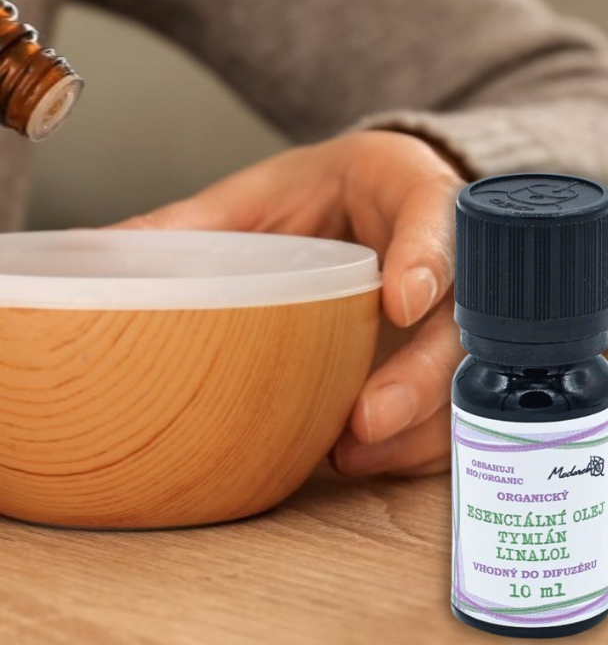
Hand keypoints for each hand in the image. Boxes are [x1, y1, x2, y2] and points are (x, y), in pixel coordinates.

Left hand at [114, 130, 464, 476]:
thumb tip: (97, 252)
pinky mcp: (454, 353)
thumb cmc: (326, 192)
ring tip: (352, 452)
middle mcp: (453, 251)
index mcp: (410, 187)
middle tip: (367, 417)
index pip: (437, 214)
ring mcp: (461, 307)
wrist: (377, 199)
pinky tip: (365, 457)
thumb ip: (198, 221)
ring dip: (422, 422)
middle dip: (424, 371)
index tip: (400, 301)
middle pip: (468, 314)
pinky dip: (417, 440)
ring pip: (473, 371)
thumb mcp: (265, 191)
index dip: (429, 257)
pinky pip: (456, 404)